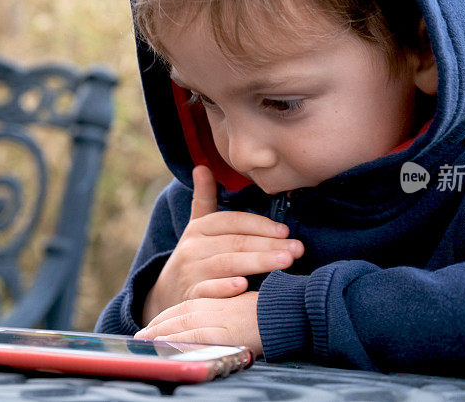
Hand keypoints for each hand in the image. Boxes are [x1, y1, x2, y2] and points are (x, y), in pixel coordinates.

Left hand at [135, 291, 262, 356]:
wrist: (288, 309)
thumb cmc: (273, 307)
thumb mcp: (246, 304)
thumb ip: (230, 307)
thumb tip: (225, 319)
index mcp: (216, 299)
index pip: (184, 308)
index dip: (166, 318)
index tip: (150, 327)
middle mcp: (210, 307)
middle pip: (176, 317)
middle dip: (156, 327)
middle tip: (139, 336)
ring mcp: (212, 320)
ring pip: (178, 328)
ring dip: (159, 336)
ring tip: (144, 344)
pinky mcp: (218, 333)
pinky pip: (189, 339)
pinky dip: (173, 343)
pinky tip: (160, 348)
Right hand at [141, 165, 302, 324]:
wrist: (166, 296)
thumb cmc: (195, 258)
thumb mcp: (197, 227)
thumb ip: (204, 198)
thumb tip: (201, 166)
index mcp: (199, 228)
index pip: (232, 221)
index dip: (260, 225)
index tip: (286, 230)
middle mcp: (193, 248)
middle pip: (235, 243)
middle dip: (269, 245)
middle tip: (297, 249)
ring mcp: (191, 272)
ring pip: (227, 264)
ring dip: (258, 263)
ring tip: (286, 262)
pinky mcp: (190, 297)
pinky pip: (207, 292)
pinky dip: (225, 289)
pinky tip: (244, 287)